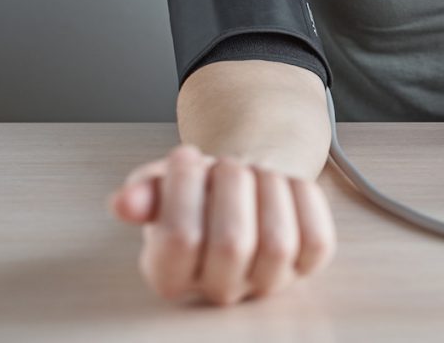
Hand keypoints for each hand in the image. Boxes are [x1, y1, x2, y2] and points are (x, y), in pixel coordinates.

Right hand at [107, 144, 335, 304]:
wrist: (244, 188)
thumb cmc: (200, 192)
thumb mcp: (163, 185)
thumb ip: (142, 192)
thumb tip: (126, 202)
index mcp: (171, 275)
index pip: (178, 240)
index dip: (183, 187)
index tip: (185, 156)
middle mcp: (221, 288)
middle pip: (231, 243)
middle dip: (230, 186)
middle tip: (225, 163)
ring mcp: (268, 281)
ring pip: (278, 243)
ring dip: (268, 190)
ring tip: (255, 170)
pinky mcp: (309, 265)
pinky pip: (317, 239)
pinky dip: (304, 200)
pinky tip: (285, 183)